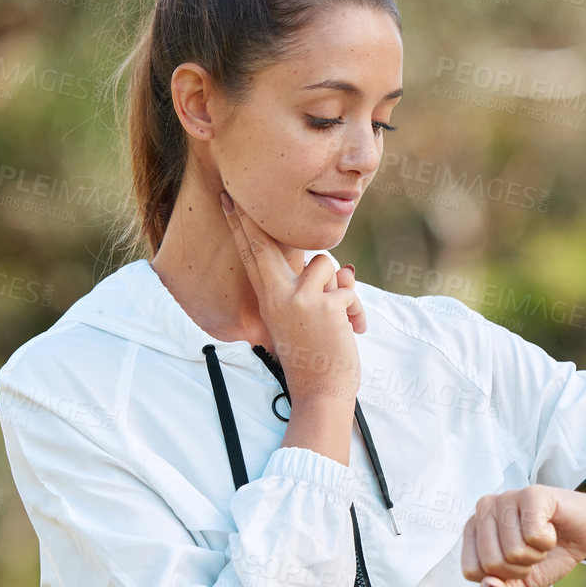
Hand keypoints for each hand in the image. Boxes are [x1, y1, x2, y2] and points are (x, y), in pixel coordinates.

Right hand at [220, 190, 362, 403]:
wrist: (321, 393)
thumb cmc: (313, 361)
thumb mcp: (300, 323)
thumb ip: (311, 292)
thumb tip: (342, 268)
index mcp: (269, 301)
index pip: (252, 256)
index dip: (241, 226)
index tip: (229, 200)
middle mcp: (278, 296)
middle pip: (266, 244)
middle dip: (252, 217)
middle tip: (234, 193)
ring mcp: (300, 298)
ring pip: (327, 264)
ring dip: (340, 287)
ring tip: (339, 318)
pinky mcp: (327, 304)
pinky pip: (349, 288)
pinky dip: (356, 310)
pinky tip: (353, 331)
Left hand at [461, 485, 585, 586]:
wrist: (585, 534)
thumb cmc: (549, 554)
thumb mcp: (520, 585)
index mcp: (473, 530)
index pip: (471, 571)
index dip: (501, 578)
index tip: (517, 563)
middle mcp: (484, 509)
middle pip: (491, 563)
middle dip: (521, 568)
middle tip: (533, 551)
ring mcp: (506, 498)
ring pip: (513, 551)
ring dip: (536, 554)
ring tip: (542, 539)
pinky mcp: (531, 493)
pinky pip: (533, 535)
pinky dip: (548, 541)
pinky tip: (551, 528)